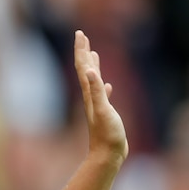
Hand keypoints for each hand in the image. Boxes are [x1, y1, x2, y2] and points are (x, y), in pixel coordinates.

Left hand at [74, 30, 128, 160]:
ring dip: (93, 66)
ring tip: (93, 54)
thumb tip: (89, 70)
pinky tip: (108, 85)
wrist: (108, 155)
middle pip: (85, 70)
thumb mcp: (103, 110)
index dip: (81, 50)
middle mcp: (91, 97)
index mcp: (89, 94)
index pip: (83, 67)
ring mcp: (98, 105)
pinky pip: (103, 95)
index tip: (80, 34)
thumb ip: (97, 91)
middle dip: (84, 52)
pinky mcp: (105, 114)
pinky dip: (104, 87)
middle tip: (83, 36)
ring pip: (94, 81)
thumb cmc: (106, 135)